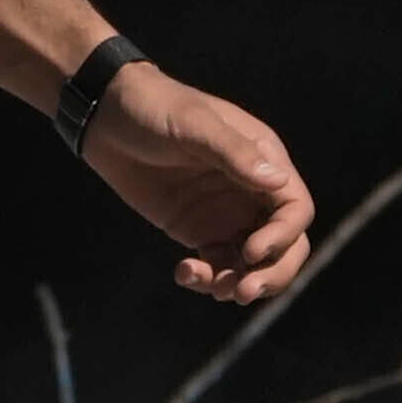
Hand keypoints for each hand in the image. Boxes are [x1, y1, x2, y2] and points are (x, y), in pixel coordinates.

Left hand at [87, 65, 313, 304]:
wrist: (106, 118)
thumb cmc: (155, 109)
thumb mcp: (194, 125)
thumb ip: (233, 153)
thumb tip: (278, 181)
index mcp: (264, 160)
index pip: (295, 209)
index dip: (283, 237)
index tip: (251, 253)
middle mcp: (252, 192)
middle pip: (286, 245)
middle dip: (272, 274)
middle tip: (242, 293)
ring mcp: (227, 214)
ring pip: (253, 263)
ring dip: (239, 283)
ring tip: (212, 289)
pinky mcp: (199, 230)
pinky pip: (217, 265)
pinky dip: (207, 278)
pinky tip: (183, 273)